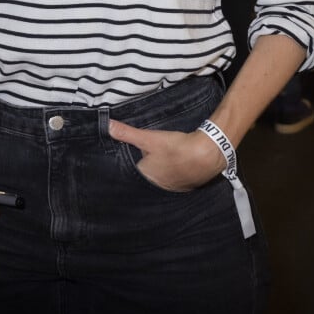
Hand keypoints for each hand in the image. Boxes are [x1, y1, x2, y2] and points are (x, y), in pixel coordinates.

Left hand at [108, 119, 224, 191]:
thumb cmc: (176, 148)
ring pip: (160, 178)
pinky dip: (172, 173)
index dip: (128, 165)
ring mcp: (172, 187)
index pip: (131, 173)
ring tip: (158, 160)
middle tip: (143, 157)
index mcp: (145, 176)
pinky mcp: (185, 185)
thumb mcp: (149, 138)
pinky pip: (173, 180)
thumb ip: (127, 133)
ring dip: (159, 171)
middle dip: (143, 167)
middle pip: (145, 176)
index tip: (124, 161)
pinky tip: (173, 164)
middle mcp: (157, 186)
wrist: (206, 155)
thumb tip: (107, 125)